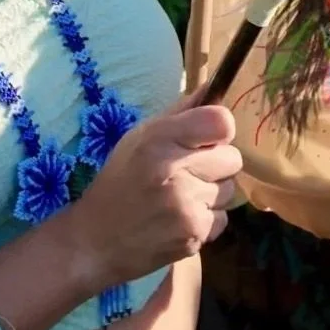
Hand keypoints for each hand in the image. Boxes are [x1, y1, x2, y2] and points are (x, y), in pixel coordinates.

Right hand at [67, 85, 242, 290]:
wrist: (96, 241)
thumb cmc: (119, 182)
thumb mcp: (139, 138)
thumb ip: (179, 113)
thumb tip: (212, 88)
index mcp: (159, 140)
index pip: (221, 122)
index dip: (218, 129)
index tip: (205, 139)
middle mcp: (175, 171)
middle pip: (232, 158)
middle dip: (216, 164)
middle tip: (190, 171)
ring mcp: (187, 206)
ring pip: (229, 191)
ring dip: (212, 193)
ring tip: (181, 198)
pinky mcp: (194, 236)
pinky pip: (222, 219)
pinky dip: (206, 219)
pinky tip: (180, 219)